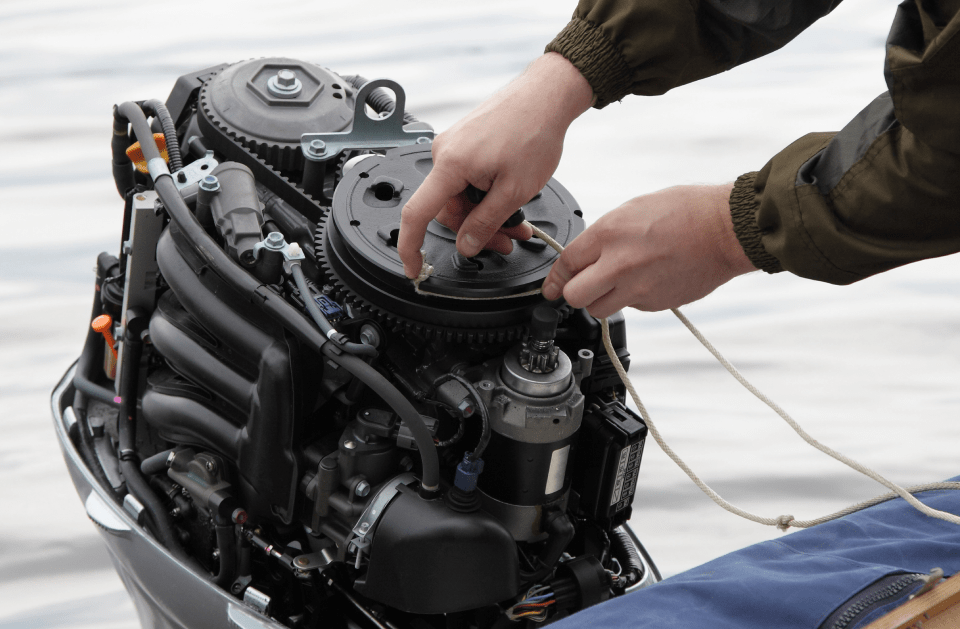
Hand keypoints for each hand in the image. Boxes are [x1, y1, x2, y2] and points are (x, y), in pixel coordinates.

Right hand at [398, 52, 593, 277]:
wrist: (546, 95)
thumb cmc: (534, 131)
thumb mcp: (514, 191)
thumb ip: (486, 223)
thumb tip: (467, 245)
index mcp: (450, 164)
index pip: (416, 214)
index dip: (410, 247)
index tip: (413, 267)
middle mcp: (444, 152)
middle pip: (446, 210)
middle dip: (475, 230)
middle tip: (506, 241)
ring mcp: (453, 146)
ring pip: (460, 197)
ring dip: (486, 215)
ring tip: (516, 224)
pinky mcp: (465, 143)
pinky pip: (467, 180)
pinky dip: (486, 196)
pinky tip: (508, 201)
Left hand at [541, 184, 756, 315]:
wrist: (726, 229)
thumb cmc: (687, 211)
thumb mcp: (633, 208)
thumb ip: (605, 234)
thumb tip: (588, 253)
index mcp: (609, 234)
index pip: (566, 264)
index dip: (555, 278)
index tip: (551, 287)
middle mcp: (618, 264)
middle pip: (575, 296)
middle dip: (574, 292)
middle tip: (583, 285)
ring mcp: (637, 288)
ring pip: (599, 309)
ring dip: (601, 299)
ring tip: (617, 283)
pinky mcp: (655, 303)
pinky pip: (630, 307)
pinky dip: (631, 298)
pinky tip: (647, 279)